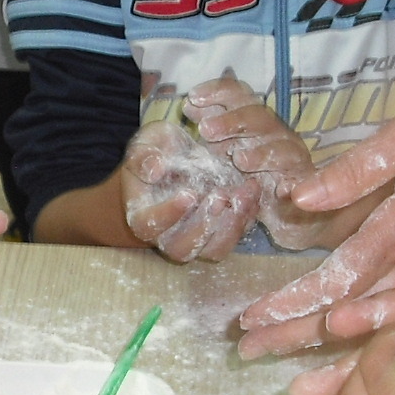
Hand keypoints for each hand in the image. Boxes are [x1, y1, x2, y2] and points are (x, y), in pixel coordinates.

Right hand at [119, 116, 258, 261]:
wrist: (176, 161)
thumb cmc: (156, 153)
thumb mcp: (147, 144)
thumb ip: (143, 155)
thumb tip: (154, 170)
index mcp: (141, 217)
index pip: (149, 225)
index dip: (169, 213)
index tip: (189, 194)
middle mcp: (166, 237)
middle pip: (182, 249)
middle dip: (204, 225)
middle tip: (221, 196)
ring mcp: (196, 241)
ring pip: (213, 250)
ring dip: (231, 226)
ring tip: (243, 194)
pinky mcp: (220, 236)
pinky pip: (235, 239)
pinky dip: (247, 218)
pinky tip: (252, 192)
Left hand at [185, 79, 330, 249]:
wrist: (280, 209)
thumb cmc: (245, 175)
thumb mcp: (221, 152)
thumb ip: (209, 130)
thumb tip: (190, 105)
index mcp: (252, 119)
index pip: (239, 95)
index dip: (218, 92)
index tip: (193, 98)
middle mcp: (274, 132)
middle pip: (258, 117)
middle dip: (231, 121)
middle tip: (206, 131)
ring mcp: (291, 157)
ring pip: (281, 148)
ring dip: (259, 153)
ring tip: (239, 160)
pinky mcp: (302, 184)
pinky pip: (299, 182)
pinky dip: (291, 186)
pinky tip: (281, 190)